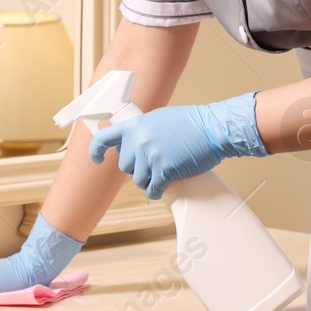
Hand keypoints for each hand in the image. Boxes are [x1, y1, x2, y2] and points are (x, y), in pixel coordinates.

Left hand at [87, 91, 267, 199]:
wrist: (213, 128)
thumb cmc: (192, 124)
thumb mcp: (159, 119)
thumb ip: (143, 131)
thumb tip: (133, 143)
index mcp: (136, 125)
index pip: (105, 138)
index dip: (97, 150)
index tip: (97, 159)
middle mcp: (139, 140)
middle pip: (125, 166)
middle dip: (136, 169)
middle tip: (152, 165)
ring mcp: (151, 155)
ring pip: (138, 180)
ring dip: (148, 181)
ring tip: (160, 175)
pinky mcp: (165, 170)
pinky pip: (153, 189)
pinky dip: (157, 191)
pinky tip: (162, 188)